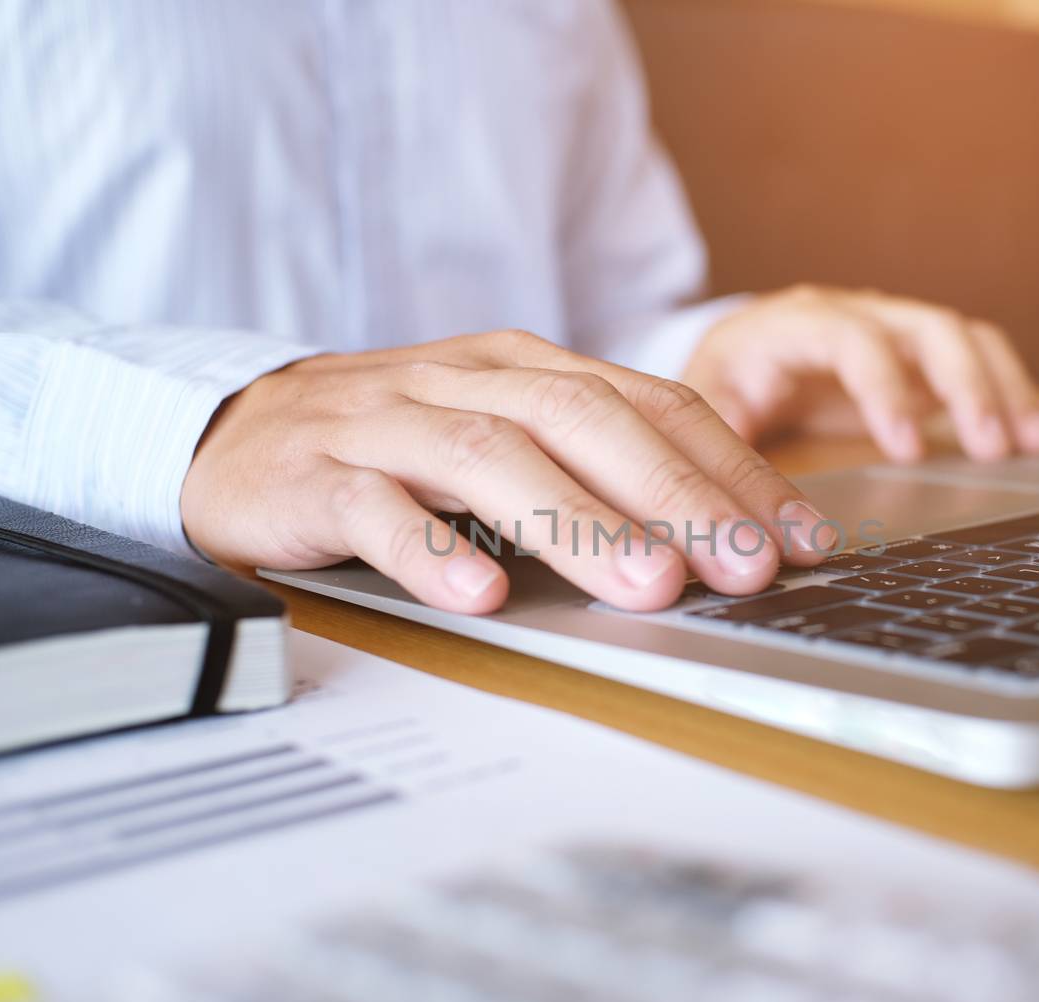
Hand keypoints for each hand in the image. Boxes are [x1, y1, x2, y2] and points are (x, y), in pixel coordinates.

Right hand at [181, 332, 835, 614]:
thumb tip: (721, 539)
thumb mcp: (504, 438)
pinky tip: (482, 596)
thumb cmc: (394, 446)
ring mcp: (387, 423)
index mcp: (524, 367)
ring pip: (492, 457)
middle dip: (677, 491)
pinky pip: (377, 509)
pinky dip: (433, 550)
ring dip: (578, 522)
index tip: (801, 539)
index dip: (732, 469)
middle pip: (583, 420)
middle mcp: (464, 381)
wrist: (237, 436)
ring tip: (648, 585)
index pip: (650, 404)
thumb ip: (595, 469)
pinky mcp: (316, 475)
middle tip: (744, 565)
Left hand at [684, 286, 1038, 461]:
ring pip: (967, 341)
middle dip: (968, 387)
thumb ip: (722, 438)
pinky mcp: (924, 360)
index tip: (907, 449)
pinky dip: (1022, 394)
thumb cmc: (725, 383)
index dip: (885, 388)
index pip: (851, 339)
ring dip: (1009, 389)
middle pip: (928, 328)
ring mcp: (898, 333)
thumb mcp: (706, 406)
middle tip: (996, 448)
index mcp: (796, 323)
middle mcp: (857, 315)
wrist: (738, 354)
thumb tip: (733, 493)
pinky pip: (982, 363)